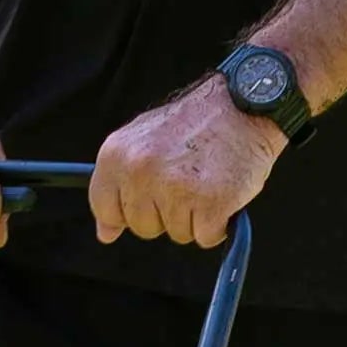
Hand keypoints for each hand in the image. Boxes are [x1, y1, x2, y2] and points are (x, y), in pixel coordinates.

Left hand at [90, 77, 285, 247]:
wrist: (242, 109)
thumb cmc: (194, 125)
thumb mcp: (142, 142)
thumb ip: (118, 184)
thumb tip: (105, 233)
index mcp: (117, 155)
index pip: (105, 207)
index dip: (129, 211)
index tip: (149, 200)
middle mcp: (141, 172)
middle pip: (143, 228)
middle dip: (166, 214)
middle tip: (186, 182)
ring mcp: (175, 189)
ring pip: (178, 234)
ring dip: (196, 218)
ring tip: (206, 182)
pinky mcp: (210, 204)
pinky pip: (207, 238)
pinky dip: (219, 224)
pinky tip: (223, 194)